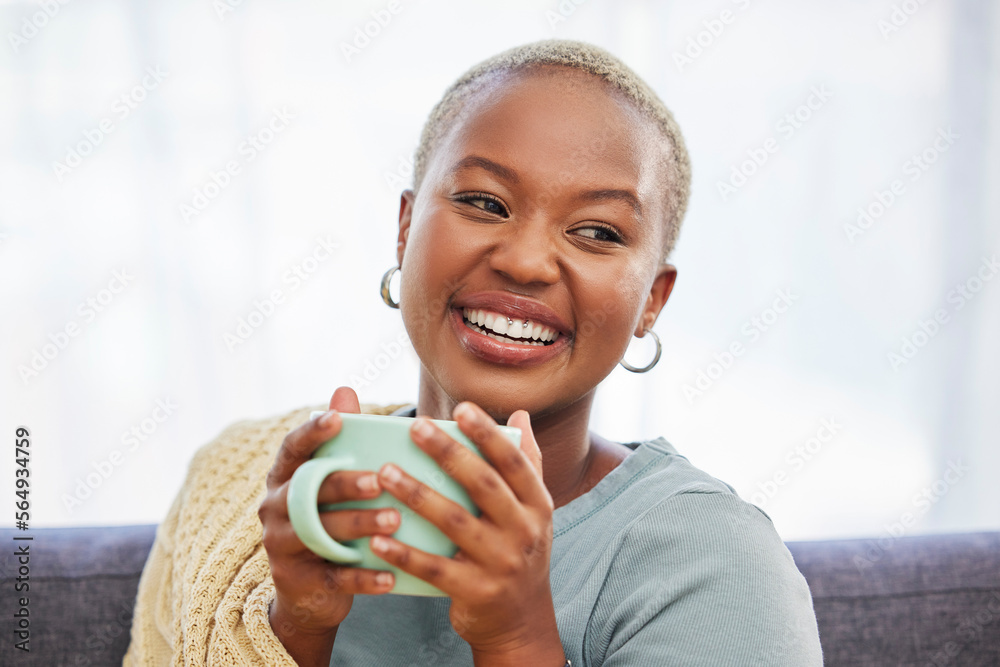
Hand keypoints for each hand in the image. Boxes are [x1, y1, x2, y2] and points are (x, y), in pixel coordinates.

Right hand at [258, 386, 399, 664]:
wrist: (308, 593)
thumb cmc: (328, 519)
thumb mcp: (328, 482)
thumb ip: (340, 440)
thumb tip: (345, 389)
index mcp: (284, 479)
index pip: (292, 450)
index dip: (312, 433)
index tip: (337, 419)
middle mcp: (275, 509)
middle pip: (309, 492)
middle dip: (345, 484)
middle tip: (380, 480)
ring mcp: (282, 546)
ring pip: (321, 533)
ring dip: (359, 525)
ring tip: (394, 520)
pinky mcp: (298, 582)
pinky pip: (333, 579)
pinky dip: (363, 578)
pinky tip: (391, 575)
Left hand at [369, 402, 565, 663]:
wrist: (520, 620)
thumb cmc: (518, 550)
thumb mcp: (532, 511)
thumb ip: (526, 463)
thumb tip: (520, 415)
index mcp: (537, 505)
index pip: (514, 462)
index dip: (488, 434)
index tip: (461, 408)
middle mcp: (524, 532)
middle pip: (483, 485)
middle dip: (448, 453)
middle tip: (415, 427)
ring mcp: (501, 564)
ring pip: (455, 522)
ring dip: (418, 495)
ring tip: (385, 473)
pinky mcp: (476, 592)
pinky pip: (435, 569)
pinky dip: (405, 554)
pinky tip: (378, 538)